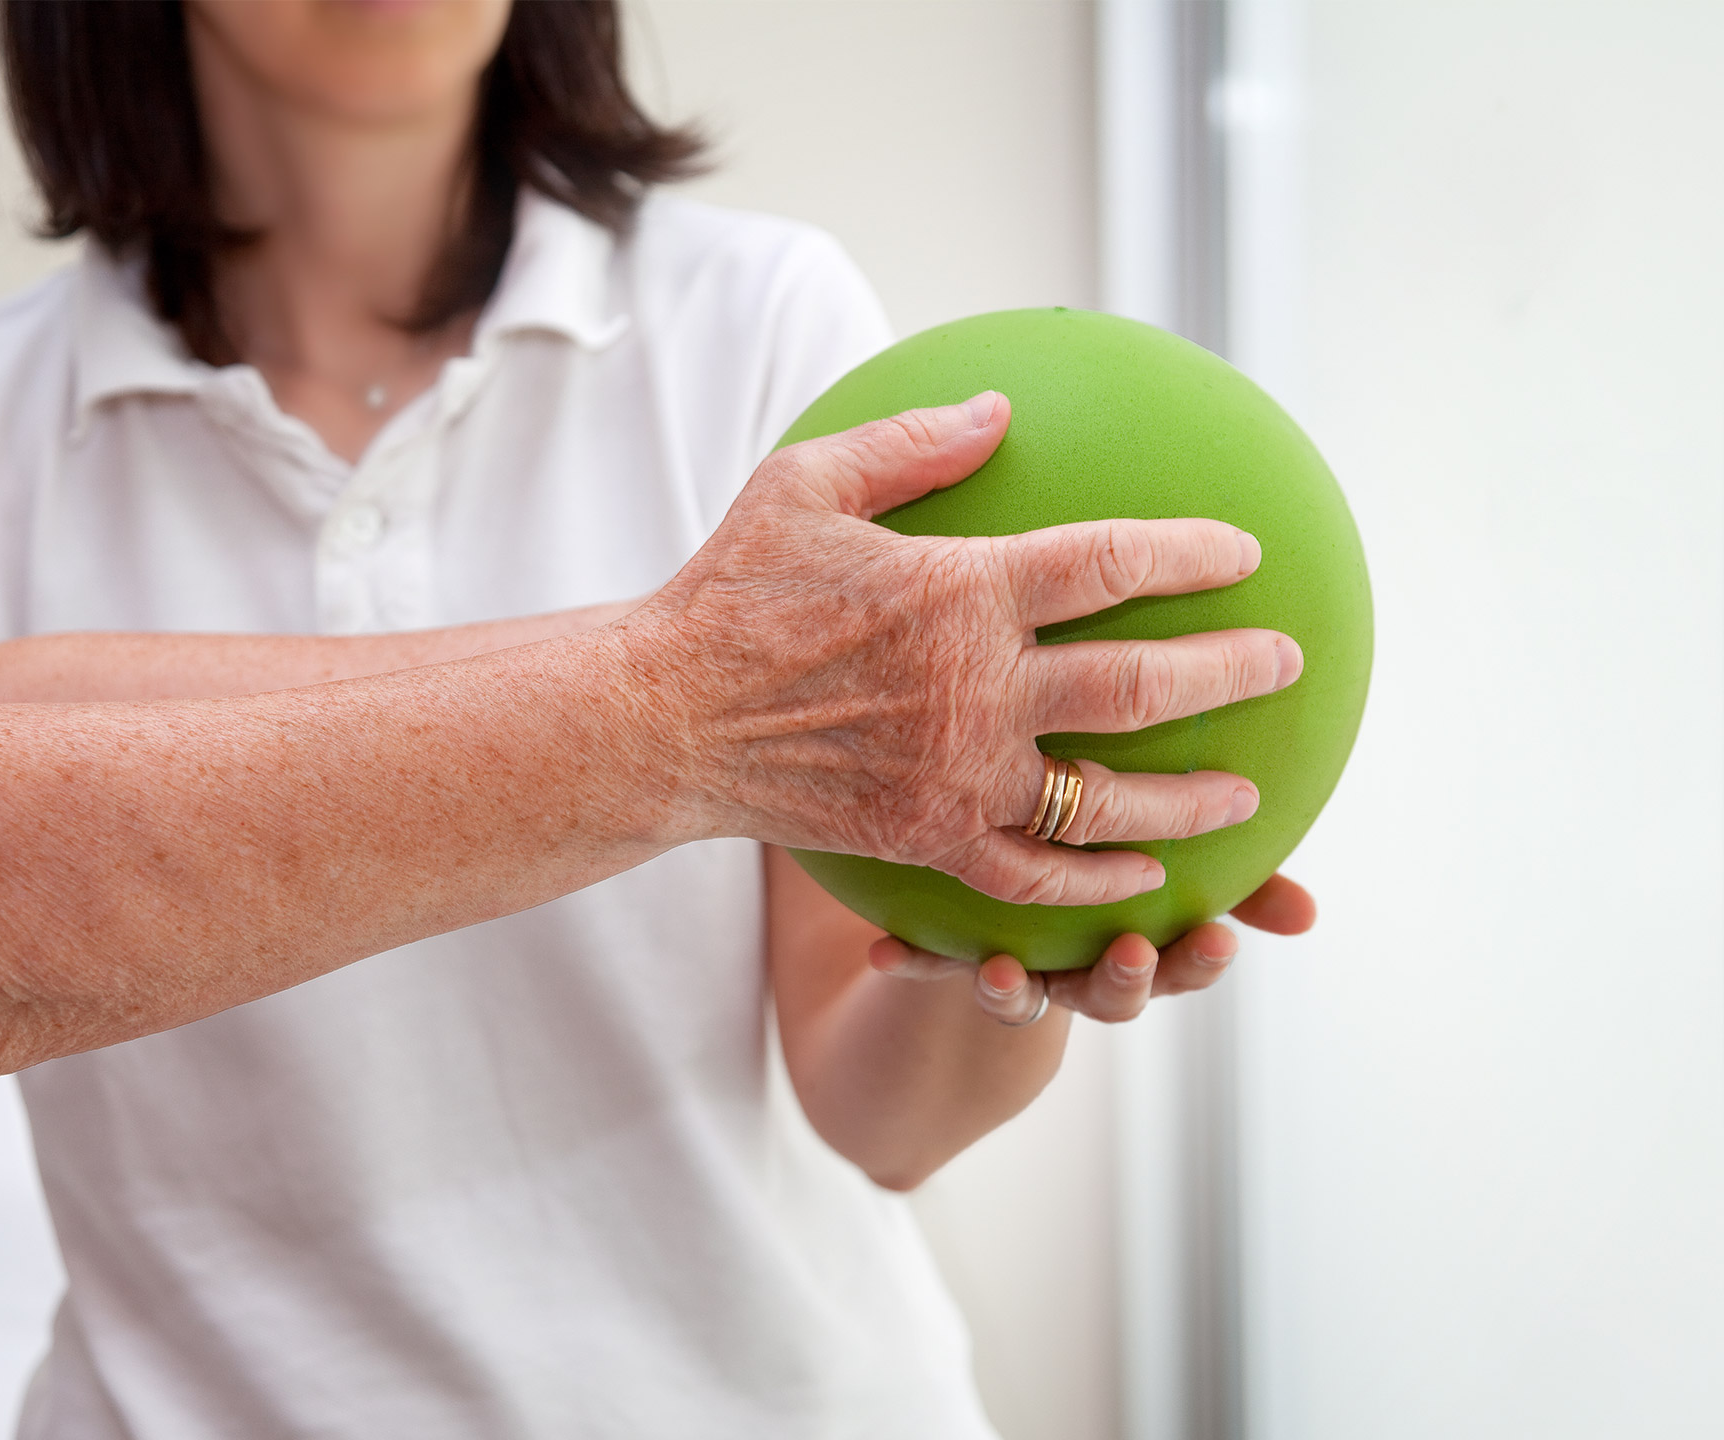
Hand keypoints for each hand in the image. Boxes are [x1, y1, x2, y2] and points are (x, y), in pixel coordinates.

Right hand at [627, 393, 1301, 903]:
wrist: (667, 718)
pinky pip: (1035, 874)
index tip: (1243, 555)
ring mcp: (962, 774)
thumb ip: (912, 442)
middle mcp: (982, 688)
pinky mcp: (932, 837)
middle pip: (1142, 684)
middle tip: (1285, 661)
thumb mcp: (807, 484)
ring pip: (1109, 798)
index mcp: (964, 591)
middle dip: (1233, 671)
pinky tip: (1141, 876)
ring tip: (1249, 792)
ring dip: (1191, 796)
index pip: (1111, 563)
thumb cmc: (732, 591)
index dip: (1192, 555)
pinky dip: (1096, 879)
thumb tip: (1000, 405)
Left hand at [866, 872, 1317, 1024]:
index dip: (1201, 958)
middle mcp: (1078, 966)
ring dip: (1013, 988)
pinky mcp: (945, 957)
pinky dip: (909, 960)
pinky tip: (883, 951)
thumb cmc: (1109, 850)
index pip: (1185, 961)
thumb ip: (1236, 871)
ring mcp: (1014, 963)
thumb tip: (1312, 914)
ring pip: (1022, 993)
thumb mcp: (1167, 848)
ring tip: (1000, 971)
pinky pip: (926, 965)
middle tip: (1133, 951)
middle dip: (1124, 979)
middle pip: (1110, 995)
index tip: (1220, 937)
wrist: (991, 906)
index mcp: (1142, 937)